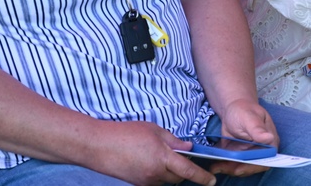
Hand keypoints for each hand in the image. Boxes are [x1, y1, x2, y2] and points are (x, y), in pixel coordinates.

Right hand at [85, 119, 215, 185]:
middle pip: (179, 177)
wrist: (98, 146)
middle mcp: (155, 173)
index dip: (202, 177)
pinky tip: (152, 161)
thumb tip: (188, 147)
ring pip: (167, 180)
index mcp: (162, 157)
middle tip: (186, 158)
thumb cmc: (126, 133)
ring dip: (171, 172)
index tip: (212, 181)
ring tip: (163, 156)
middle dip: (185, 170)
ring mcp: (145, 181)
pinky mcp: (137, 184)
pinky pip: (155, 181)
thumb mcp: (154, 130)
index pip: (188, 171)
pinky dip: (159, 174)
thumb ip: (174, 140)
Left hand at [208, 99, 279, 176]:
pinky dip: (224, 166)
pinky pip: (233, 164)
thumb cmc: (244, 110)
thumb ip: (258, 129)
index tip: (239, 169)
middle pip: (252, 166)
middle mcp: (262, 151)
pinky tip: (215, 165)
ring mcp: (250, 154)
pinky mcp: (240, 156)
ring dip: (229, 169)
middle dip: (237, 169)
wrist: (233, 109)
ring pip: (242, 167)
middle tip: (222, 168)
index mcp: (270, 142)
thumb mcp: (250, 118)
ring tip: (215, 167)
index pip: (266, 160)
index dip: (253, 167)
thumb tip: (269, 138)